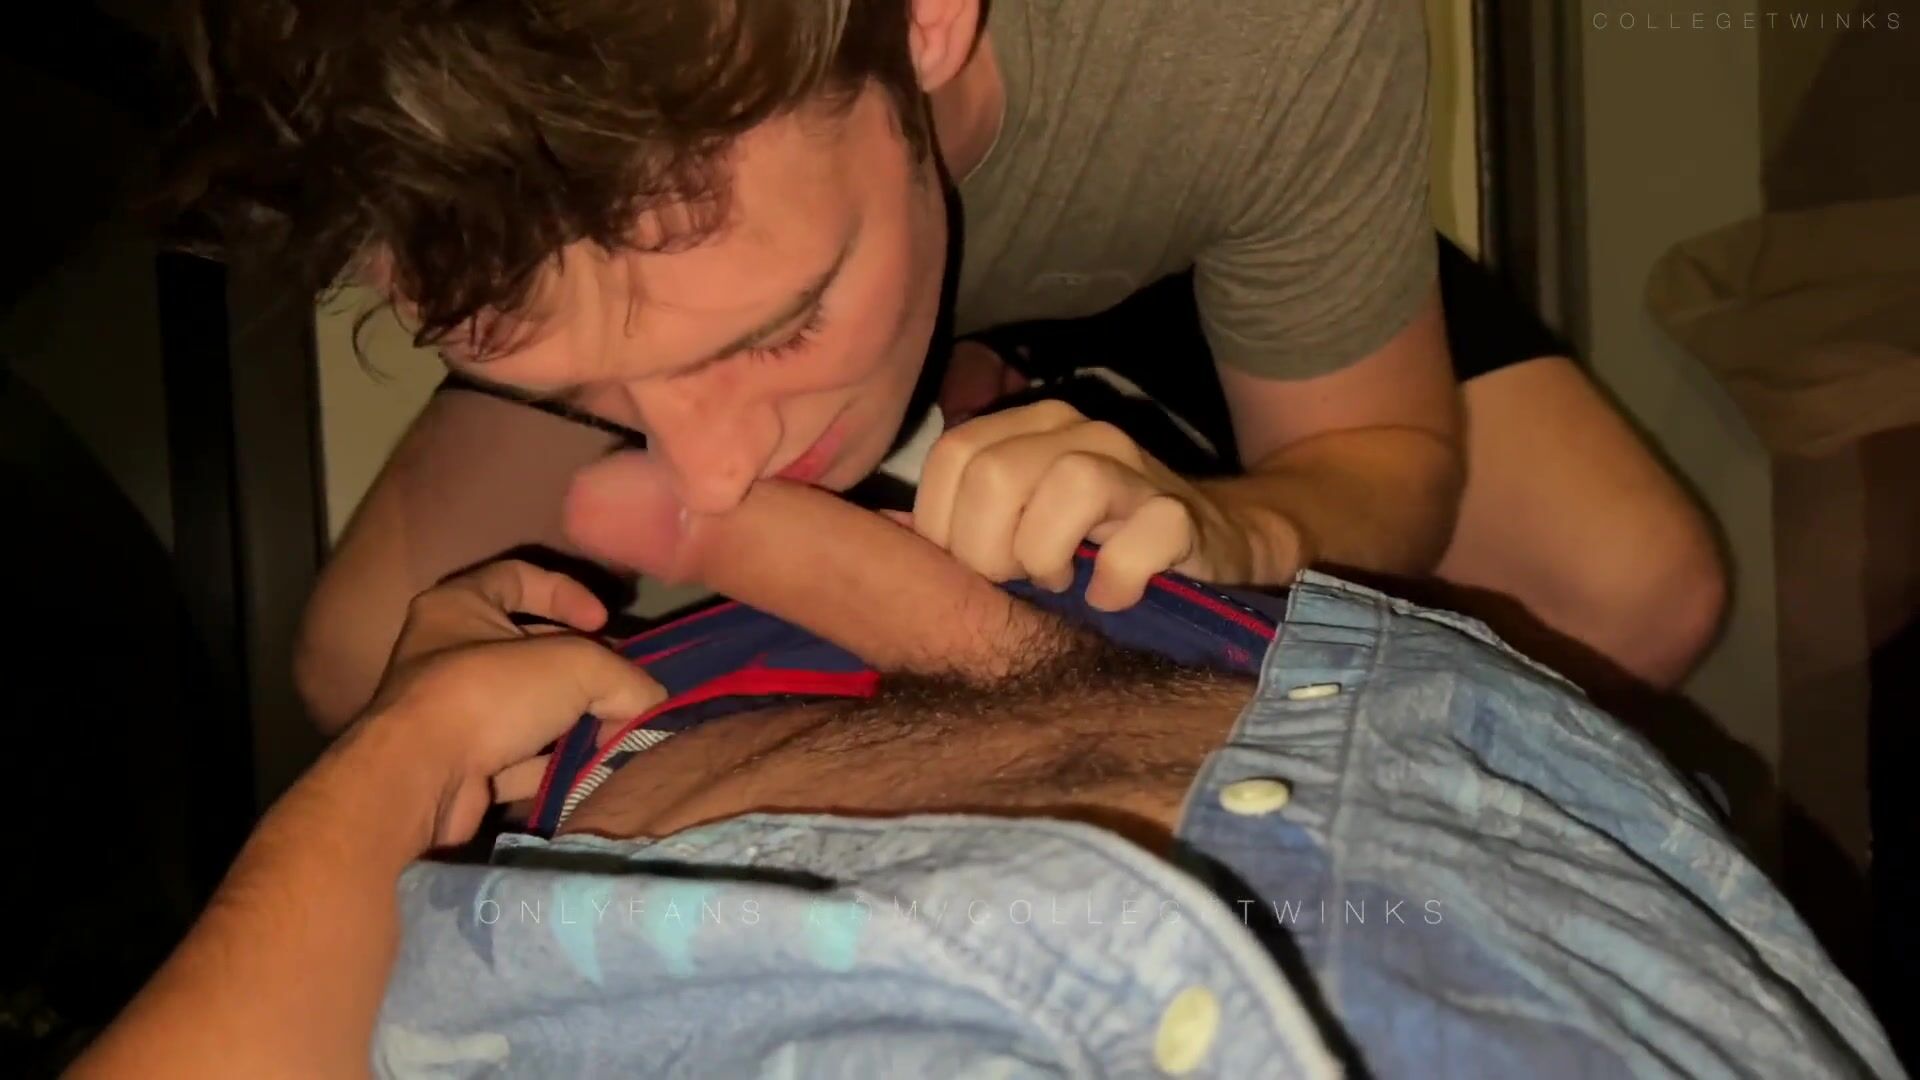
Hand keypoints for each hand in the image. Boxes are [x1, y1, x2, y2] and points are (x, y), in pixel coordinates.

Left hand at [360, 560, 663, 845]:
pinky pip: (517, 757)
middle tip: (623, 686)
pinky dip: (553, 762)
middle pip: (528, 649)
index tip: (604, 622)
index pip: (517, 576)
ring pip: (526, 707)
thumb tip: (651, 702)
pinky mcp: (457, 767)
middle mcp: (446, 654)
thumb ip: (623, 676)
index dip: (565, 591)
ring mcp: (449, 714)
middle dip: (581, 668)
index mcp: (458, 606)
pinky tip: (590, 770)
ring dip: (571, 719)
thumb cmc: (488, 695)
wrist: (418, 782)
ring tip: (615, 730)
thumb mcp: (575, 666)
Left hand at [910, 400, 1278, 609]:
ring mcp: (1133, 468)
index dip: (944, 524)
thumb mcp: (1024, 518)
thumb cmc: (1099, 539)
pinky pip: (1131, 547)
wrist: (1217, 540)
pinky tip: (1112, 596)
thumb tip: (886, 534)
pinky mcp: (1179, 516)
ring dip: (1045, 559)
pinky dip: (1112, 585)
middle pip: (993, 474)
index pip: (951, 455)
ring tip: (1061, 580)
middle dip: (988, 549)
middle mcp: (1079, 431)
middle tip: (1018, 578)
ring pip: (1063, 489)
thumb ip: (961, 517)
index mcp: (1030, 425)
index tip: (973, 566)